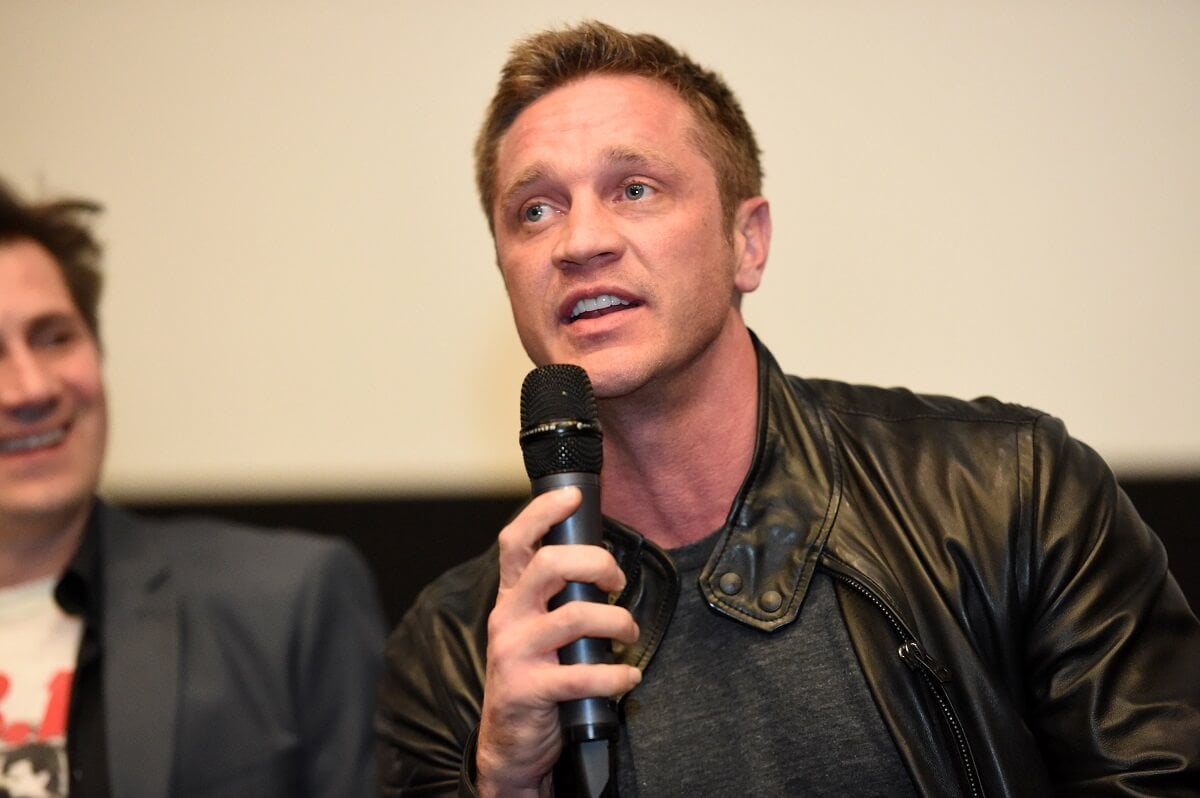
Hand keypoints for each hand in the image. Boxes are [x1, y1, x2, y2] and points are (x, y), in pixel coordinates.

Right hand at [476, 487, 641, 797]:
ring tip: (628, 634)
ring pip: (575, 616)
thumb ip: (557, 598)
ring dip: (617, 622)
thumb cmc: (534, 677)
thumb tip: (602, 568)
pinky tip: (627, 678)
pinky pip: (582, 674)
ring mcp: (514, 653)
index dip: (543, 512)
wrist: (510, 743)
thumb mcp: (536, 629)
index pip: (516, 540)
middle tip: (617, 584)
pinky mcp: (528, 689)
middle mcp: (507, 618)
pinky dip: (615, 675)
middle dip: (597, 564)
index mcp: (511, 597)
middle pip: (550, 564)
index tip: (573, 497)